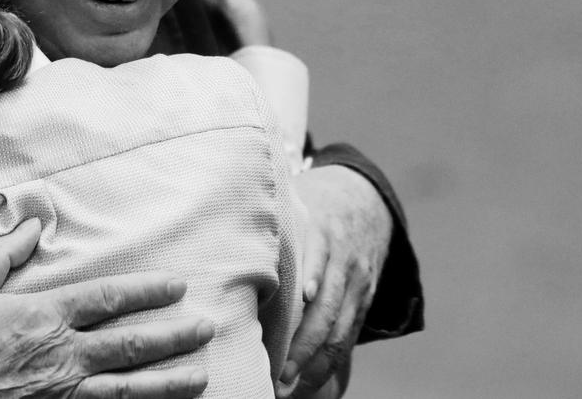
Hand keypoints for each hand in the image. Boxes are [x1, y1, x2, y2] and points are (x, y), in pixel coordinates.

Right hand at [0, 219, 214, 398]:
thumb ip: (2, 253)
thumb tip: (32, 223)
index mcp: (42, 316)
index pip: (108, 298)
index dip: (147, 291)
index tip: (176, 286)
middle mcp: (61, 356)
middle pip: (132, 344)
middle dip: (173, 335)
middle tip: (204, 328)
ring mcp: (61, 394)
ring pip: (129, 387)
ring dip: (169, 381)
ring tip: (201, 375)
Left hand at [279, 166, 391, 396]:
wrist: (361, 200)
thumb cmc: (308, 208)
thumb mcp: (290, 208)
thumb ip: (264, 231)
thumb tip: (217, 253)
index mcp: (319, 236)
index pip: (308, 274)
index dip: (294, 305)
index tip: (267, 335)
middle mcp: (341, 262)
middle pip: (325, 313)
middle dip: (300, 348)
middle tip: (275, 375)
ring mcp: (357, 284)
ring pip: (340, 332)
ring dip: (314, 364)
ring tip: (286, 386)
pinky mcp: (364, 301)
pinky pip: (350, 338)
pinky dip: (331, 364)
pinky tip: (308, 381)